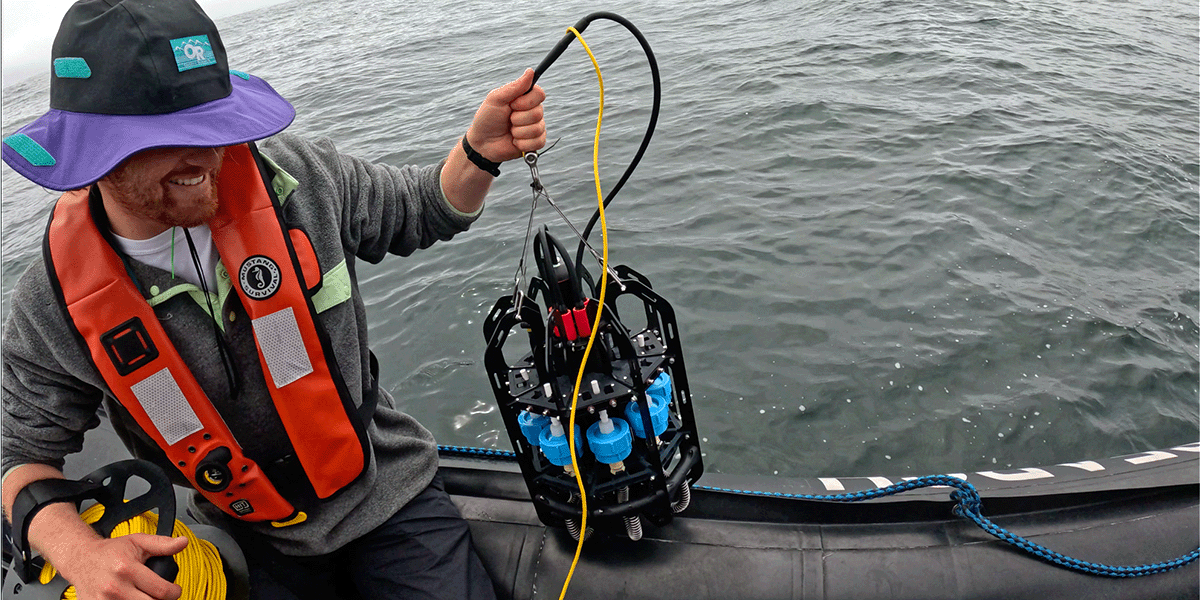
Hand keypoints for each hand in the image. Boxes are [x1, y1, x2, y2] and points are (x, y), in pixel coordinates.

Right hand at [55, 533, 186, 599]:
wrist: (81, 559)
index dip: (174, 592)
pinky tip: (132, 598)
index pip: (161, 591)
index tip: (175, 590)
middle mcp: (114, 587)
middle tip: (162, 595)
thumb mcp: (138, 541)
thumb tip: (183, 542)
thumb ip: (162, 544)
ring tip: (147, 595)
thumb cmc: (110, 551)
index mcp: (126, 569)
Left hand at [465, 68, 546, 162]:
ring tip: (510, 132)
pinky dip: (522, 143)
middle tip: (508, 120)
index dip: (527, 101)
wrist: (482, 143)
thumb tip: (530, 71)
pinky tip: (514, 142)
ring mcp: (535, 127)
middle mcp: (533, 111)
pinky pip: (538, 142)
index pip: (540, 93)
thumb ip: (515, 86)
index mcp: (525, 98)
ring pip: (537, 128)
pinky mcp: (536, 143)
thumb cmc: (487, 119)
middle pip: (539, 112)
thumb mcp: (497, 99)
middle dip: (518, 118)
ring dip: (518, 132)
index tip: (513, 104)